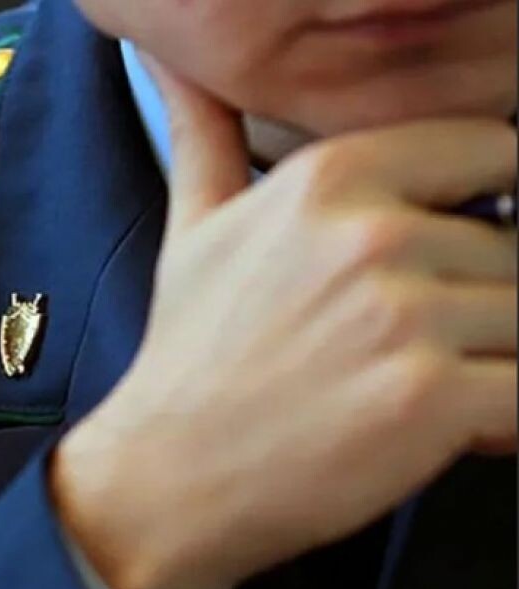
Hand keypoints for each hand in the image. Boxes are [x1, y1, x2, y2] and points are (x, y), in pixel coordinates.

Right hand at [51, 58, 516, 588]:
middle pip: (514, 249)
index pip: (491, 151)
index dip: (480, 210)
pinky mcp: (435, 400)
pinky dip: (504, 415)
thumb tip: (161, 56)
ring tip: (412, 386)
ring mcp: (408, 317)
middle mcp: (375, 235)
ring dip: (491, 360)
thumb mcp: (193, 229)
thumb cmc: (190, 358)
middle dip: (474, 303)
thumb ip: (206, 131)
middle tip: (398, 347)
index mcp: (330, 177)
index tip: (444, 259)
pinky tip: (441, 426)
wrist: (168, 476)